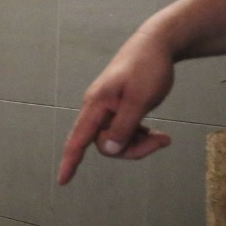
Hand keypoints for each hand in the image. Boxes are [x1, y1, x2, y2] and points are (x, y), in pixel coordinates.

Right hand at [57, 29, 176, 184]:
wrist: (156, 44)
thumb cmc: (148, 68)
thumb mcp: (140, 99)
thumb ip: (124, 127)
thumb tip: (109, 150)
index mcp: (96, 105)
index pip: (78, 139)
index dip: (70, 161)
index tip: (62, 181)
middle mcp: (97, 109)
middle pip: (105, 144)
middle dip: (132, 149)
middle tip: (162, 140)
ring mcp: (108, 109)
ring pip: (116, 139)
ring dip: (139, 143)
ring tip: (162, 136)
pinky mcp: (119, 108)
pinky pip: (124, 131)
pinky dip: (139, 135)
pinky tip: (154, 131)